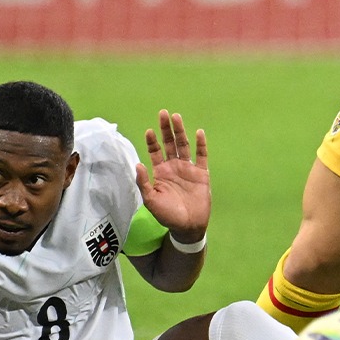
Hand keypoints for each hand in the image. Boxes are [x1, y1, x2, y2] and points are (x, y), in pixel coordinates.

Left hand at [135, 110, 209, 242]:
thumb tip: (137, 163)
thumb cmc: (167, 215)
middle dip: (166, 129)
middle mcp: (174, 167)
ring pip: (184, 145)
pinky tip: (199, 133)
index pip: (155, 151)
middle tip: (163, 113)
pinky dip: (201, 144)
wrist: (188, 226)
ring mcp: (188, 169)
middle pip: (169, 143)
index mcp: (161, 172)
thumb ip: (143, 182)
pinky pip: (202, 156)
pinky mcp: (201, 173)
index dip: (152, 141)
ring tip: (176, 117)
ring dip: (180, 132)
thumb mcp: (151, 200)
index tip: (149, 130)